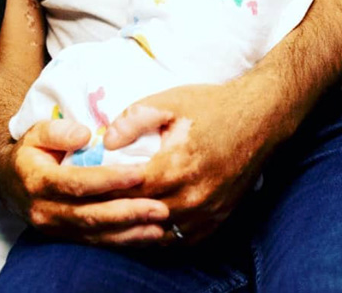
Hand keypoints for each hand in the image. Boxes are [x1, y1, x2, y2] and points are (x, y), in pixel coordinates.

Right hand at [2, 118, 169, 244]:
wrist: (8, 180)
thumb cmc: (29, 151)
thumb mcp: (36, 132)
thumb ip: (58, 131)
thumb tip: (85, 135)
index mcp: (38, 180)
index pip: (77, 183)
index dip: (109, 180)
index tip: (138, 174)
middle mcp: (45, 210)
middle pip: (90, 215)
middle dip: (128, 212)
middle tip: (160, 207)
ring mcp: (55, 228)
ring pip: (96, 233)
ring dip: (130, 231)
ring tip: (159, 224)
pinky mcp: (64, 237)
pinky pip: (96, 242)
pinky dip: (123, 240)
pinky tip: (146, 235)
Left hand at [105, 78, 274, 242]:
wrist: (258, 117)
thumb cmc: (210, 106)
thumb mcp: (167, 102)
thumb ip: (133, 119)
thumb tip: (105, 140)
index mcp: (177, 165)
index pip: (128, 189)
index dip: (103, 188)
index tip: (83, 184)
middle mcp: (194, 195)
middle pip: (141, 213)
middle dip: (114, 209)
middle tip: (88, 205)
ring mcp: (209, 211)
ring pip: (161, 232)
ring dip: (136, 227)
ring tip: (111, 218)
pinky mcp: (219, 218)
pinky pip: (184, 239)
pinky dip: (161, 235)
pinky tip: (144, 225)